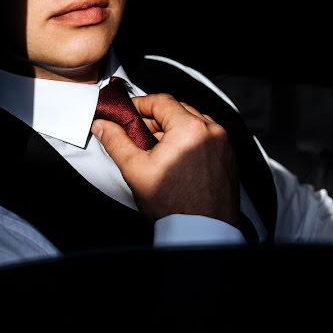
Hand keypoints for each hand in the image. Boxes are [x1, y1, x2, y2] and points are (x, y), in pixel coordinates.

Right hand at [91, 93, 239, 225]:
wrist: (201, 231)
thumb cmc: (174, 205)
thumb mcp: (136, 170)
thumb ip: (116, 142)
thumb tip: (103, 126)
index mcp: (190, 128)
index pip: (161, 101)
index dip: (141, 104)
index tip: (129, 112)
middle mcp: (212, 131)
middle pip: (179, 110)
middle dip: (157, 118)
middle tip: (139, 131)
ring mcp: (223, 144)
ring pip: (195, 123)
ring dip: (175, 129)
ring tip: (158, 148)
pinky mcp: (229, 157)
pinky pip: (208, 138)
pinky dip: (192, 140)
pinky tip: (177, 158)